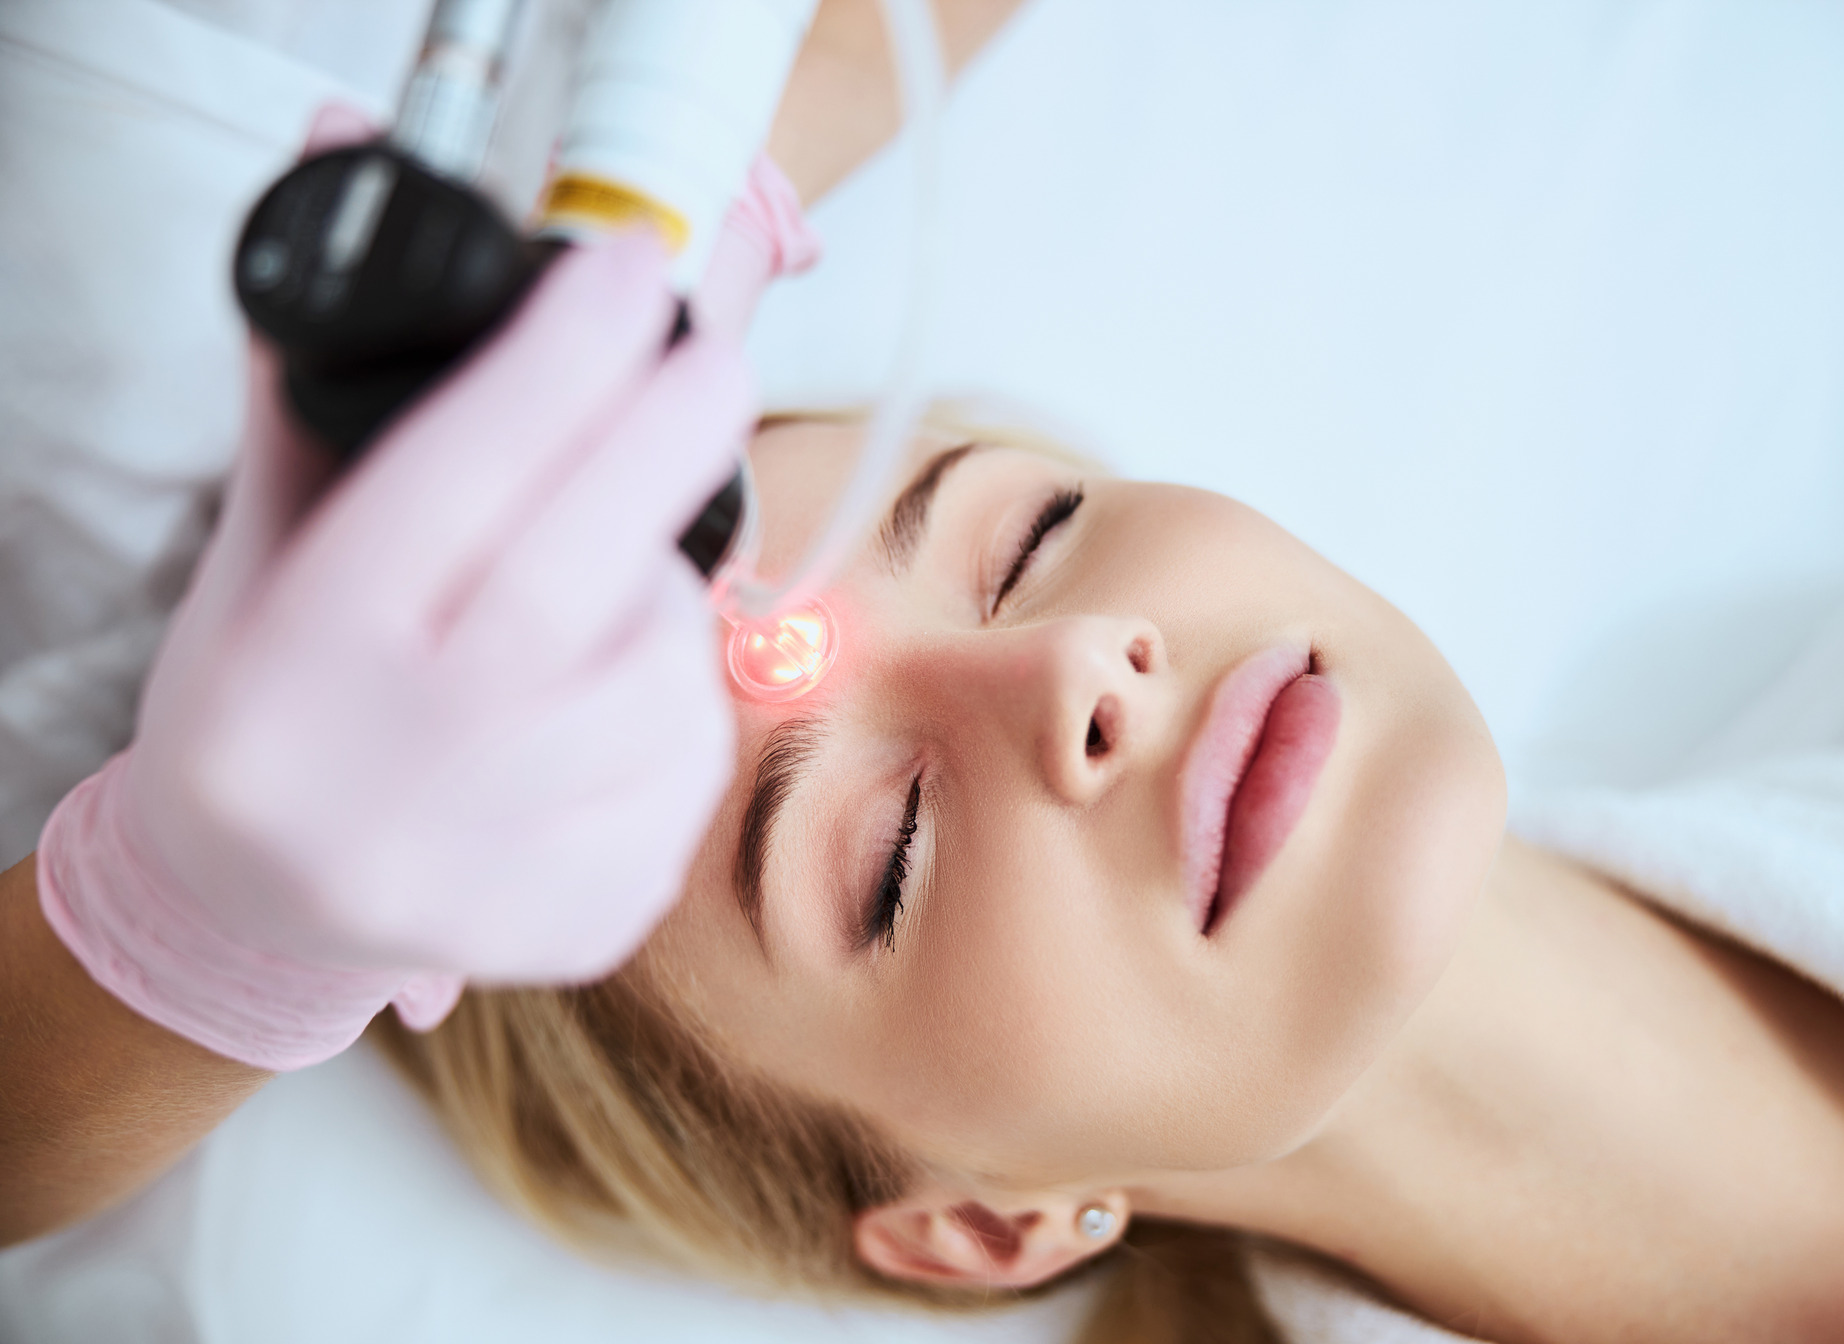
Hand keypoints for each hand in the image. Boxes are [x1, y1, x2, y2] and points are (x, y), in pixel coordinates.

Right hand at [37, 109, 750, 1069]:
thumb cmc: (262, 701)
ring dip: (667, 596)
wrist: (251, 909)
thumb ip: (326, 384)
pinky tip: (620, 690)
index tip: (626, 272)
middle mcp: (393, 778)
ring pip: (660, 678)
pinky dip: (680, 705)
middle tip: (711, 358)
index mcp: (299, 667)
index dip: (558, 366)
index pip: (451, 489)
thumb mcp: (258, 552)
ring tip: (612, 578)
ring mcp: (493, 870)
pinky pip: (689, 774)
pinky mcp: (577, 927)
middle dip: (668, 442)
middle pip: (579, 583)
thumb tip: (353, 165)